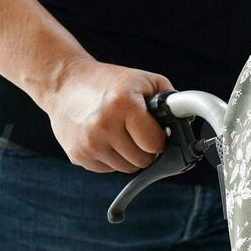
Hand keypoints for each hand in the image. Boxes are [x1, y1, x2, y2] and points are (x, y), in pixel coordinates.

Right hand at [37, 57, 173, 172]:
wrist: (64, 83)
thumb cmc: (109, 81)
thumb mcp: (144, 81)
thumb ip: (171, 101)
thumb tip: (186, 123)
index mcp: (122, 105)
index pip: (155, 144)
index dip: (159, 139)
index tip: (155, 131)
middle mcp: (102, 126)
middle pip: (142, 160)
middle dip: (146, 149)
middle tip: (137, 132)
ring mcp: (88, 143)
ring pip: (127, 168)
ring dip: (129, 155)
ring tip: (119, 132)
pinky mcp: (77, 155)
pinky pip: (108, 169)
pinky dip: (111, 158)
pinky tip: (104, 138)